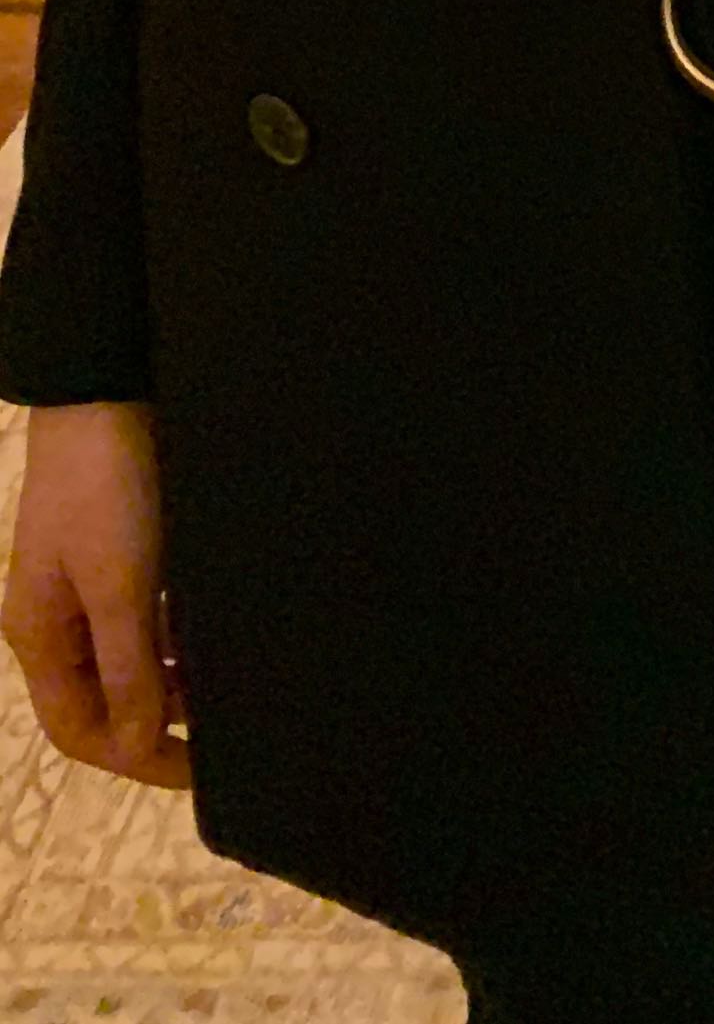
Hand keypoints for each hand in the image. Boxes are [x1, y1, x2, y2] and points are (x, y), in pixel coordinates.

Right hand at [3, 400, 192, 787]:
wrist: (110, 385)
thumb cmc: (107, 484)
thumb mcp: (119, 582)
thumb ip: (126, 665)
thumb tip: (139, 744)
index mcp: (39, 634)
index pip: (79, 729)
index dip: (135, 758)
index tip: (200, 772)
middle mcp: (57, 616)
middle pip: (102, 699)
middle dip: (157, 723)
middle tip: (223, 734)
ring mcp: (87, 580)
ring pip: (130, 656)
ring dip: (174, 678)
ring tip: (229, 686)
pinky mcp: (122, 545)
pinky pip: (148, 615)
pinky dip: (179, 634)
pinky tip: (216, 632)